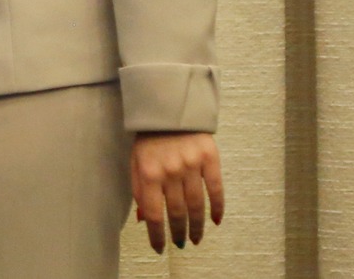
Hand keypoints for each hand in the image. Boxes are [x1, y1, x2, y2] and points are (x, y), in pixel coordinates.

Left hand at [131, 131, 223, 252]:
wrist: (169, 105)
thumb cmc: (149, 137)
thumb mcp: (136, 160)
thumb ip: (139, 188)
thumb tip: (147, 219)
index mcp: (148, 172)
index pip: (153, 214)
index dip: (157, 235)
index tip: (160, 248)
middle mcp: (170, 171)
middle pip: (176, 212)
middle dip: (178, 232)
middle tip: (180, 243)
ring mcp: (191, 165)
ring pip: (196, 205)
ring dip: (197, 226)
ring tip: (196, 238)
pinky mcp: (209, 158)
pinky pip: (216, 189)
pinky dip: (217, 208)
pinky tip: (215, 221)